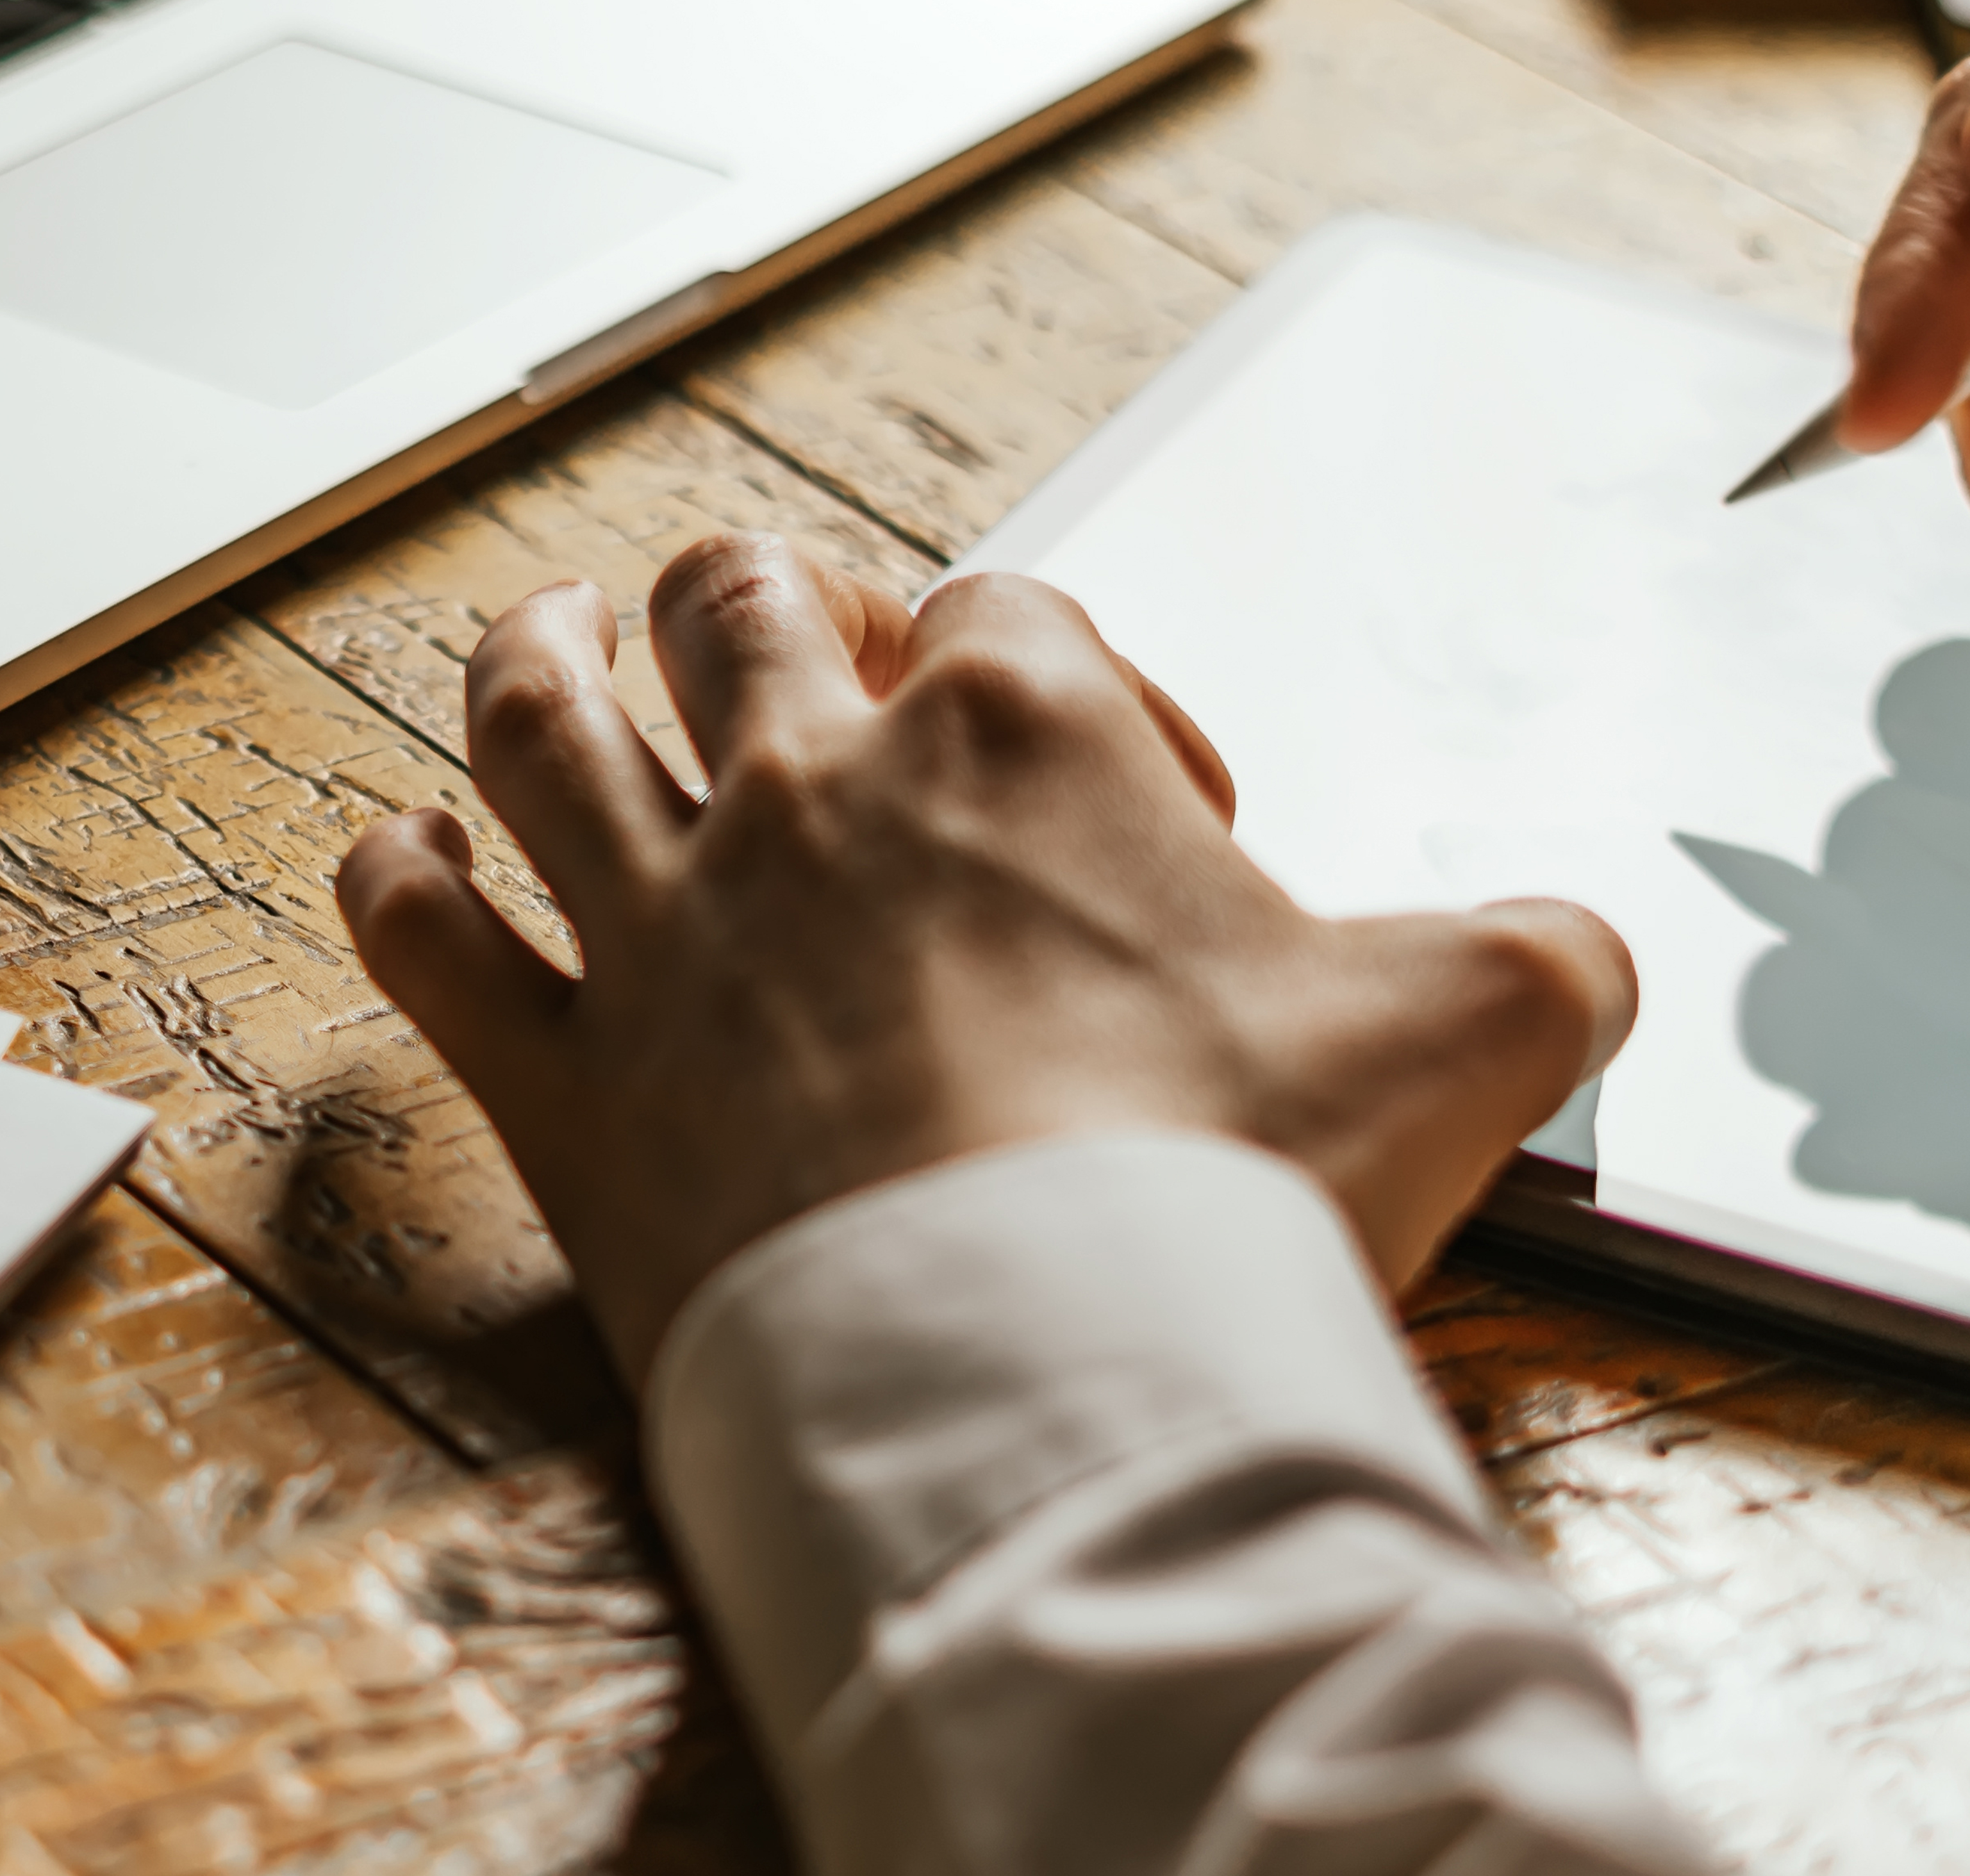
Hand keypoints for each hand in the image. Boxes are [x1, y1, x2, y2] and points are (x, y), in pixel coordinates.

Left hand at [333, 533, 1636, 1382]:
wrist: (1050, 1364)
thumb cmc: (1230, 1189)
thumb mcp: (1466, 1034)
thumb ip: (1534, 957)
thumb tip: (1571, 950)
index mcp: (1020, 733)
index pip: (1009, 606)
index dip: (1064, 666)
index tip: (1120, 781)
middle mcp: (816, 786)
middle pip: (737, 605)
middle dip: (756, 604)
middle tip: (782, 645)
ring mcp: (670, 924)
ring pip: (541, 716)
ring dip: (539, 662)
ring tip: (557, 640)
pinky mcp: (573, 1077)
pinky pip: (425, 938)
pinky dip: (398, 886)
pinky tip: (403, 860)